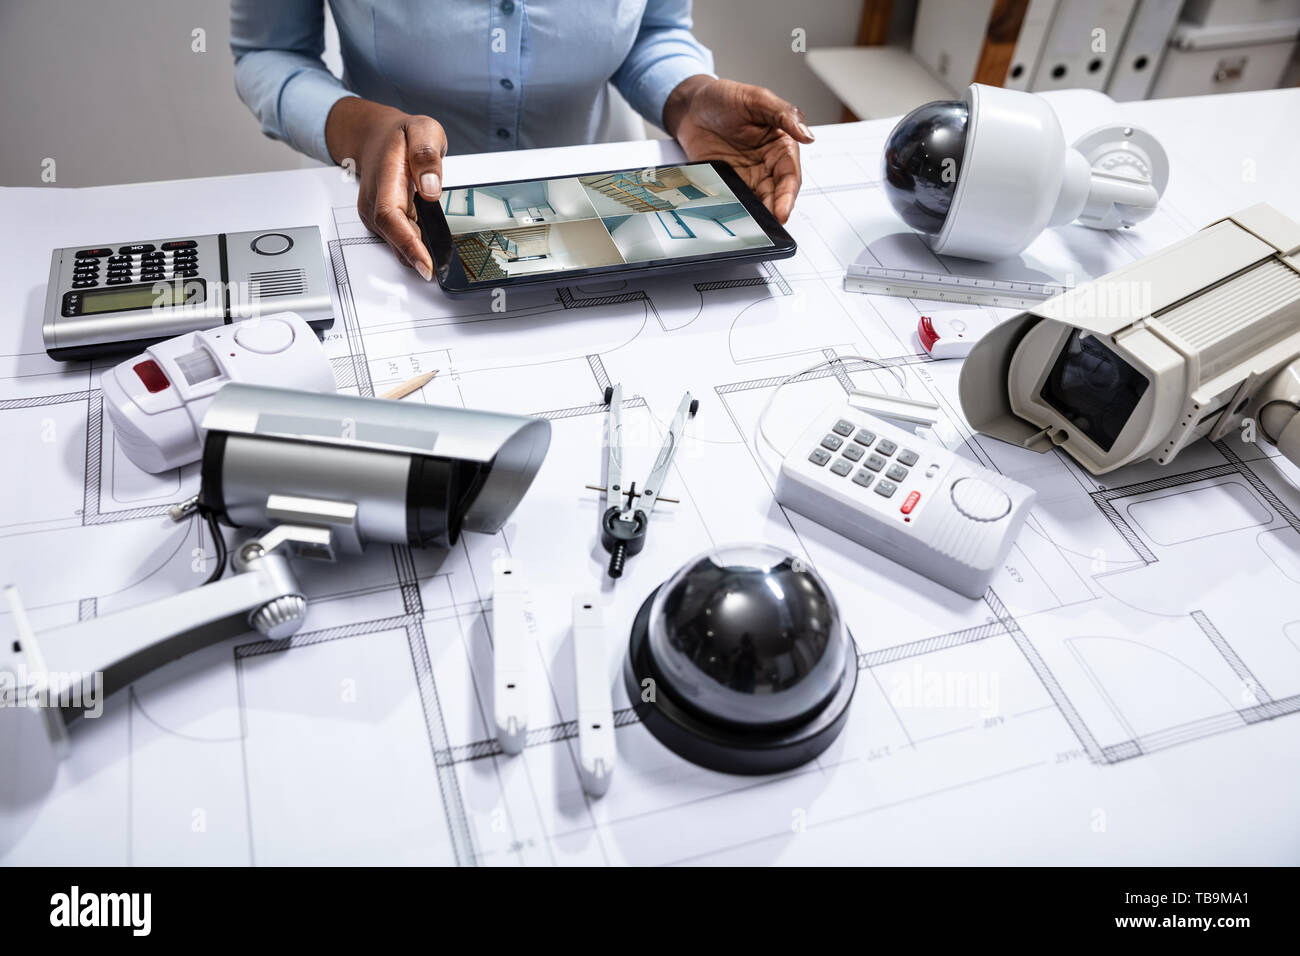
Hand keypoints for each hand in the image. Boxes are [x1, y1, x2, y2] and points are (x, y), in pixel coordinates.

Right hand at [325, 97, 446, 278]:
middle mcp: (373, 201)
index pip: (391, 217)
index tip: (425, 265)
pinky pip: (397, 240)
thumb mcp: (423, 130)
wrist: (376, 136)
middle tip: (443, 268)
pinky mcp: (379, 221)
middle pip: (394, 238)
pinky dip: (414, 247)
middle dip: (417, 256)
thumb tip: (430, 188)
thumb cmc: (400, 136)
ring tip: (440, 259)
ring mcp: (374, 214)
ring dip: (417, 253)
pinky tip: (429, 248)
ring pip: (396, 243)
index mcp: (385, 179)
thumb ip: (427, 155)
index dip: (408, 244)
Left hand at [663, 76, 812, 223]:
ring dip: (758, 215)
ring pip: (759, 202)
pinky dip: (739, 211)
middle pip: (777, 194)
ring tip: (754, 227)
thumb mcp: (757, 99)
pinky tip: (736, 218)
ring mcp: (747, 175)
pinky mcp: (728, 183)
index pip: (790, 175)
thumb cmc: (725, 97)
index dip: (788, 195)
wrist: (691, 106)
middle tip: (768, 226)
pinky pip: (737, 201)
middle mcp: (767, 163)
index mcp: (780, 145)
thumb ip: (784, 114)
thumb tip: (808, 136)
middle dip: (775, 211)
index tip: (783, 211)